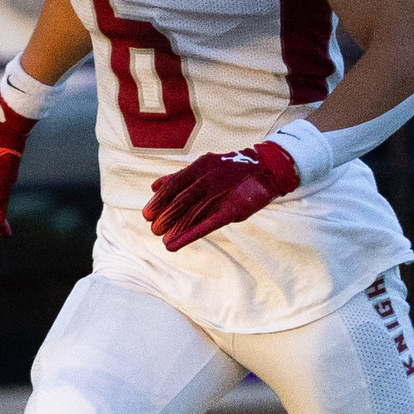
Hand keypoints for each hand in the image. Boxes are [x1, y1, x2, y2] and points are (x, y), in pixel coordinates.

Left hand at [144, 141, 300, 251]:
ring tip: (163, 239)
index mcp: (199, 168)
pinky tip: (174, 245)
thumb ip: (179, 177)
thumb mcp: (204, 168)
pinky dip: (188, 236)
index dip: (159, 201)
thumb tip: (155, 186)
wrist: (266, 168)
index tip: (147, 214)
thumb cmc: (230, 171)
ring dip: (175, 229)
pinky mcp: (231, 210)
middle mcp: (208, 180)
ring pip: (192, 215)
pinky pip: (206, 225)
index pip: (173, 186)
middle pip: (180, 201)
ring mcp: (220, 195)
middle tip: (154, 228)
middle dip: (165, 216)